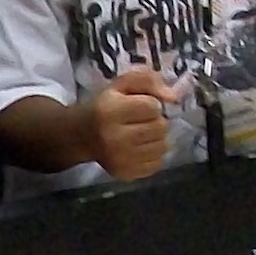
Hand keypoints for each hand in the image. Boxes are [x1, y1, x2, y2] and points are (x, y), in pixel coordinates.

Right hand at [91, 66, 180, 182]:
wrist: (82, 136)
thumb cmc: (106, 106)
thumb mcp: (122, 84)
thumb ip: (149, 80)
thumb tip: (173, 97)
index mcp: (110, 111)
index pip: (152, 107)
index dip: (151, 103)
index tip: (139, 106)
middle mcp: (115, 138)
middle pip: (160, 127)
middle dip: (155, 121)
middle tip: (141, 121)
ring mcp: (121, 159)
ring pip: (162, 146)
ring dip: (157, 138)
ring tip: (142, 134)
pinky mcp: (126, 174)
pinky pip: (158, 164)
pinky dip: (153, 154)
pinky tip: (140, 148)